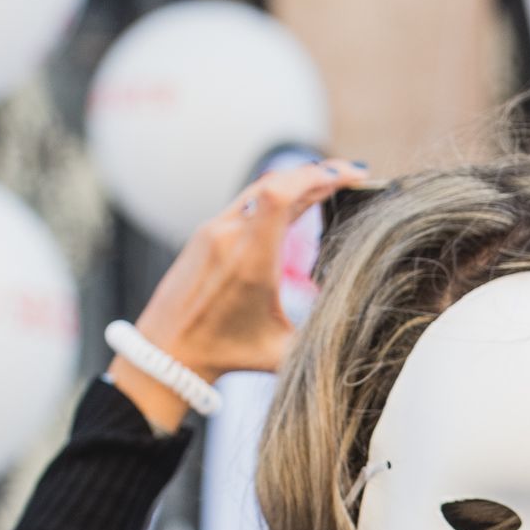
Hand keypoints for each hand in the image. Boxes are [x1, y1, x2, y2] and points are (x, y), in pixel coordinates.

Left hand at [111, 157, 370, 432]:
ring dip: (296, 182)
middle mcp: (229, 237)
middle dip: (317, 174)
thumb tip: (363, 330)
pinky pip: (246, 203)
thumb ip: (322, 337)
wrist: (166, 353)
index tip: (351, 175)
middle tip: (350, 176)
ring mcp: (213, 231)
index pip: (281, 194)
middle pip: (276, 183)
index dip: (320, 176)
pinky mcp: (204, 234)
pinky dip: (274, 196)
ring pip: (260, 189)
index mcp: (250, 261)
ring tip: (327, 185)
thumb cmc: (225, 355)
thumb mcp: (281, 353)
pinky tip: (294, 203)